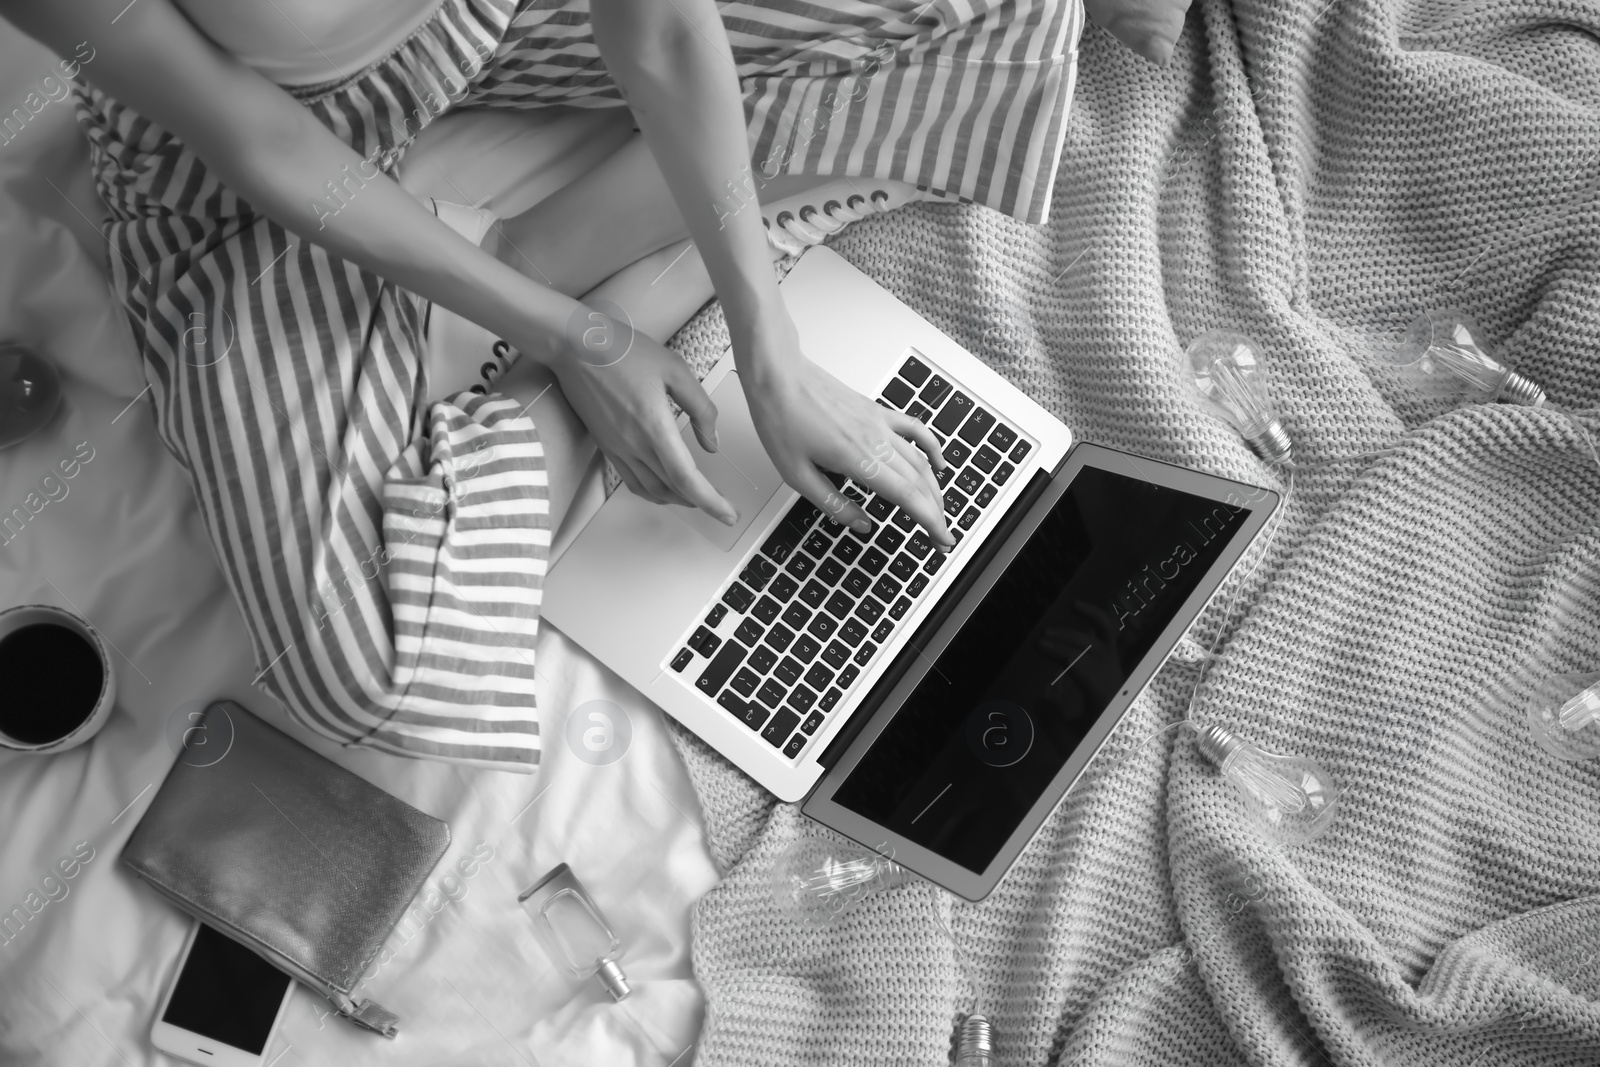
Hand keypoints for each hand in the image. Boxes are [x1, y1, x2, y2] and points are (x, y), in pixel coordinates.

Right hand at [546, 313, 737, 523]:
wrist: (575, 347)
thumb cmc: (621, 351)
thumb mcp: (676, 370)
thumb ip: (700, 409)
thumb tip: (711, 440)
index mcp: (654, 426)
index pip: (686, 479)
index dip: (711, 502)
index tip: (728, 514)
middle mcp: (633, 444)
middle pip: (672, 489)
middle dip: (701, 502)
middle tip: (721, 505)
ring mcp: (617, 448)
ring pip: (651, 490)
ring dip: (677, 500)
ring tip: (698, 498)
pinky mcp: (607, 445)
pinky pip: (632, 481)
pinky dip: (653, 492)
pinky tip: (664, 487)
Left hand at [740, 323, 954, 547]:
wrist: (778, 376)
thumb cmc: (781, 420)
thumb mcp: (797, 476)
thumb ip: (834, 504)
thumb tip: (862, 524)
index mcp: (858, 460)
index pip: (908, 497)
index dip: (930, 522)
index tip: (942, 540)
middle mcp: (876, 441)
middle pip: (919, 483)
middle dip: (936, 513)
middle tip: (941, 536)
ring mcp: (880, 424)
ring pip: (920, 461)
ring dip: (935, 489)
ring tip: (938, 511)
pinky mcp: (876, 412)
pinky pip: (914, 429)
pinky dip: (932, 448)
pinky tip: (939, 463)